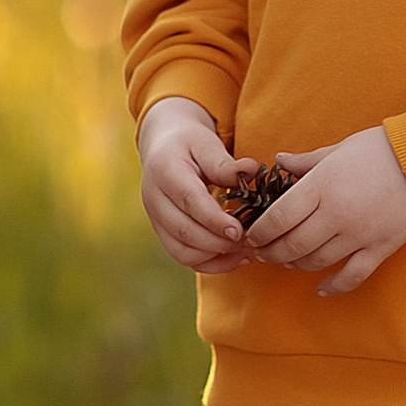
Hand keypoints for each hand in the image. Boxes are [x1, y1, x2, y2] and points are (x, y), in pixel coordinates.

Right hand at [138, 97, 250, 268]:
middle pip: (184, 231)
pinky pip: (184, 258)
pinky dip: (210, 263)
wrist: (163, 146)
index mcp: (164, 171)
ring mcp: (156, 219)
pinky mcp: (163, 233)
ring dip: (216, 256)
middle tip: (251, 240)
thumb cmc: (189, 142)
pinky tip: (236, 257)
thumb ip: (225, 162)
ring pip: (182, 251)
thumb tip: (251, 170)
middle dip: (219, 242)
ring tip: (246, 249)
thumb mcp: (206, 142)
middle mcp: (154, 198)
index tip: (239, 231)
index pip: (189, 201)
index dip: (214, 220)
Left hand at [248, 126, 405, 298]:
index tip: (253, 235)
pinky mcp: (380, 248)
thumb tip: (279, 160)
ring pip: (316, 261)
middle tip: (262, 252)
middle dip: (271, 251)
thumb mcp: (338, 148)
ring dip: (296, 264)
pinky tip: (321, 289)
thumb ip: (306, 161)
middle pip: (292, 244)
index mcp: (322, 186)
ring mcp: (359, 234)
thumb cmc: (380, 149)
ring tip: (287, 260)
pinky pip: (352, 275)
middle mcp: (336, 213)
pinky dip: (334, 286)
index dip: (261, 231)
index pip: (278, 217)